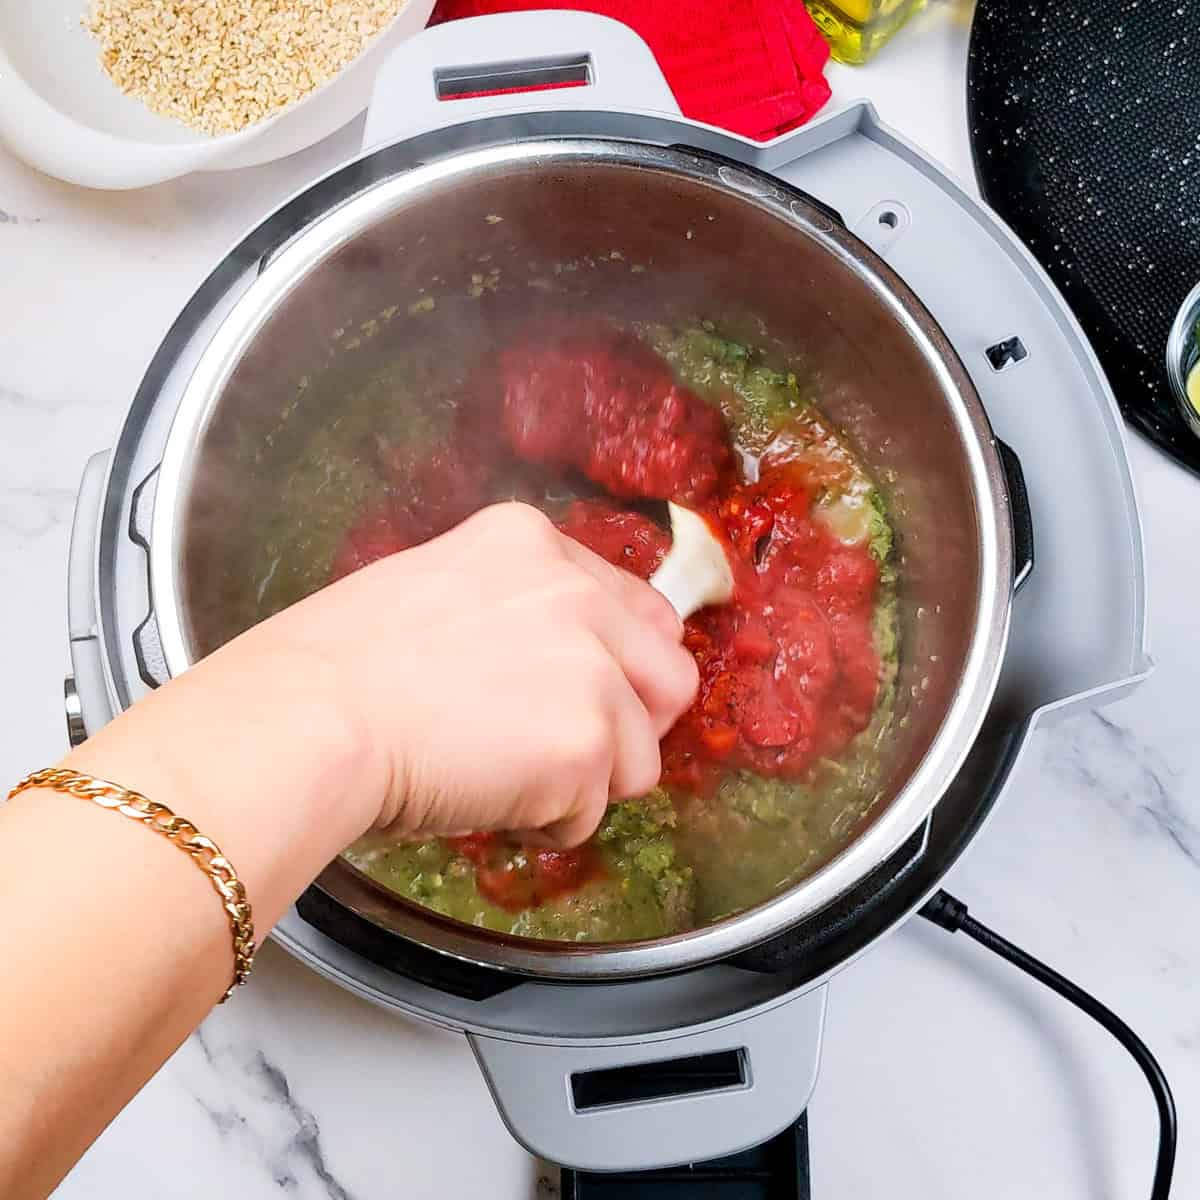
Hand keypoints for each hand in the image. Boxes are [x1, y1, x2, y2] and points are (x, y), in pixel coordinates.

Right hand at [256, 502, 698, 846]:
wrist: (308, 720)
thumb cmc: (333, 667)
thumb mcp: (428, 591)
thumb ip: (509, 611)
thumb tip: (546, 666)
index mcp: (532, 544)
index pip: (639, 607)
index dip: (621, 666)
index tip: (590, 698)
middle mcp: (578, 594)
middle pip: (669, 678)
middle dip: (630, 727)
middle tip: (568, 756)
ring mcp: (592, 668)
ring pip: (640, 757)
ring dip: (582, 784)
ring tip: (500, 781)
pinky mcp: (588, 742)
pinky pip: (592, 811)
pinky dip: (546, 824)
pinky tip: (484, 802)